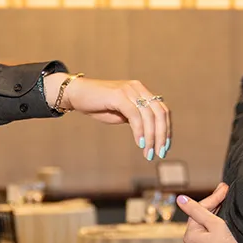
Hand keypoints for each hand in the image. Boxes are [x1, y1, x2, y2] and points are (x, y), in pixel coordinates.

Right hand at [43, 74, 170, 161]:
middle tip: (160, 153)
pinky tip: (139, 143)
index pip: (162, 110)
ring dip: (151, 138)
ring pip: (149, 116)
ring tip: (149, 153)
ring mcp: (129, 90)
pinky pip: (135, 115)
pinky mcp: (119, 95)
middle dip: (162, 136)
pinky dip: (139, 131)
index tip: (164, 147)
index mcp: (141, 92)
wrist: (76, 94)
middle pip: (160, 113)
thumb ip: (136, 119)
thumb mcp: (121, 113)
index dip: (166, 129)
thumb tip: (150, 134)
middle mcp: (138, 88)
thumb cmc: (97, 105)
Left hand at [178, 184, 242, 242]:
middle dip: (212, 211)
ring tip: (226, 214)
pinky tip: (225, 234)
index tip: (223, 190)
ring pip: (204, 235)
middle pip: (200, 224)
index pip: (198, 212)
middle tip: (226, 199)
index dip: (213, 199)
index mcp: (189, 237)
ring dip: (213, 225)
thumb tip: (180, 199)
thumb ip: (197, 209)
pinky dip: (215, 239)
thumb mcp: (214, 223)